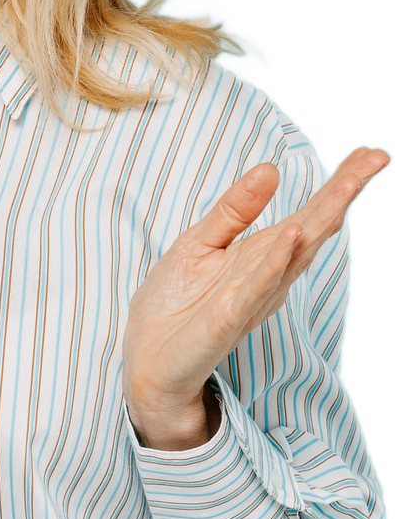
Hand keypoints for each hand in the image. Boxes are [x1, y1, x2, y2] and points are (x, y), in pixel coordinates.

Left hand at [122, 145, 390, 447]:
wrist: (146, 364)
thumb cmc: (175, 306)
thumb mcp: (200, 243)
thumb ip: (235, 210)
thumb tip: (271, 169)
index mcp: (264, 257)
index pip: (310, 215)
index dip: (341, 185)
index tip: (373, 154)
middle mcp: (268, 277)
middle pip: (313, 229)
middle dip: (343, 194)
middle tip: (377, 159)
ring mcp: (250, 299)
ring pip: (292, 256)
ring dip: (318, 220)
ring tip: (343, 187)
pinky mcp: (224, 321)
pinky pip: (253, 288)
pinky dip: (274, 261)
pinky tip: (290, 234)